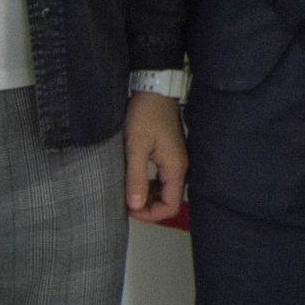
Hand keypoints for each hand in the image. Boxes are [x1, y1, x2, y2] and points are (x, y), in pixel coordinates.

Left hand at [123, 90, 186, 223]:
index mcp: (175, 167)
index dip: (150, 214)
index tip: (129, 209)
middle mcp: (180, 167)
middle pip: (169, 201)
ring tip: (127, 192)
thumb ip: (136, 177)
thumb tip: (135, 204)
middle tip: (125, 202)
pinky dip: (149, 186)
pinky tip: (135, 179)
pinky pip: (162, 179)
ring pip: (165, 191)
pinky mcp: (169, 155)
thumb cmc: (147, 113)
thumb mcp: (136, 147)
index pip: (170, 206)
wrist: (154, 90)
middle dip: (147, 207)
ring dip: (147, 197)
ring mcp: (175, 161)